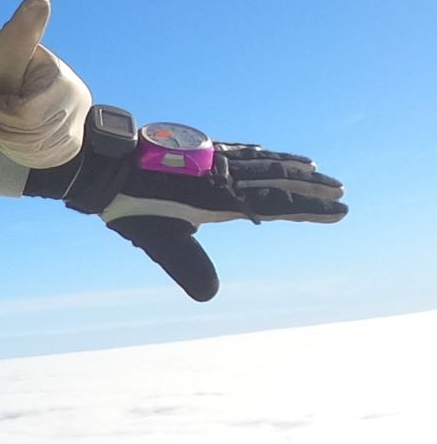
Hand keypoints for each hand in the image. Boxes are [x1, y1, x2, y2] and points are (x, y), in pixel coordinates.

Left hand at [0, 0, 92, 168]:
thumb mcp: (4, 45)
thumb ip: (22, 29)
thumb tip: (39, 1)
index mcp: (63, 82)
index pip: (26, 114)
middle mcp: (75, 106)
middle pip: (27, 135)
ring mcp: (73, 129)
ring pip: (29, 150)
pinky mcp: (64, 148)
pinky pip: (33, 159)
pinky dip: (8, 147)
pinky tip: (1, 130)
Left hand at [98, 142, 347, 300]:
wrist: (102, 165)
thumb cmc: (129, 207)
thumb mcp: (158, 242)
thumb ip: (187, 265)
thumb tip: (209, 295)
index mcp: (221, 197)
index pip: (277, 203)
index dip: (310, 208)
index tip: (340, 210)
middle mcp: (223, 173)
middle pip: (277, 177)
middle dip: (311, 185)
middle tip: (341, 189)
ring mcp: (210, 157)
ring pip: (261, 159)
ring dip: (290, 164)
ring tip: (314, 167)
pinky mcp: (196, 148)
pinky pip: (238, 149)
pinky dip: (259, 152)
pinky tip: (263, 151)